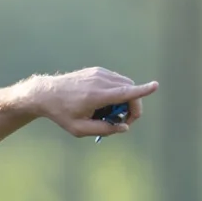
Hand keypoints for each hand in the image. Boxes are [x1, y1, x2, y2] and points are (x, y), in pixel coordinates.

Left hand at [27, 68, 158, 138]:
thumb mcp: (79, 129)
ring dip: (124, 100)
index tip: (155, 86)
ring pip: (124, 85)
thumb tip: (124, 127)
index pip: (124, 92)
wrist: (45, 93)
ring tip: (106, 112)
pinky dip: (116, 92)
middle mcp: (100, 81)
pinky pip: (116, 81)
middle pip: (129, 90)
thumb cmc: (61, 114)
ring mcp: (99, 73)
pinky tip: (101, 102)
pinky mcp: (98, 70)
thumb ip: (103, 130)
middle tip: (121, 121)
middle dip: (132, 107)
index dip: (142, 90)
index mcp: (96, 96)